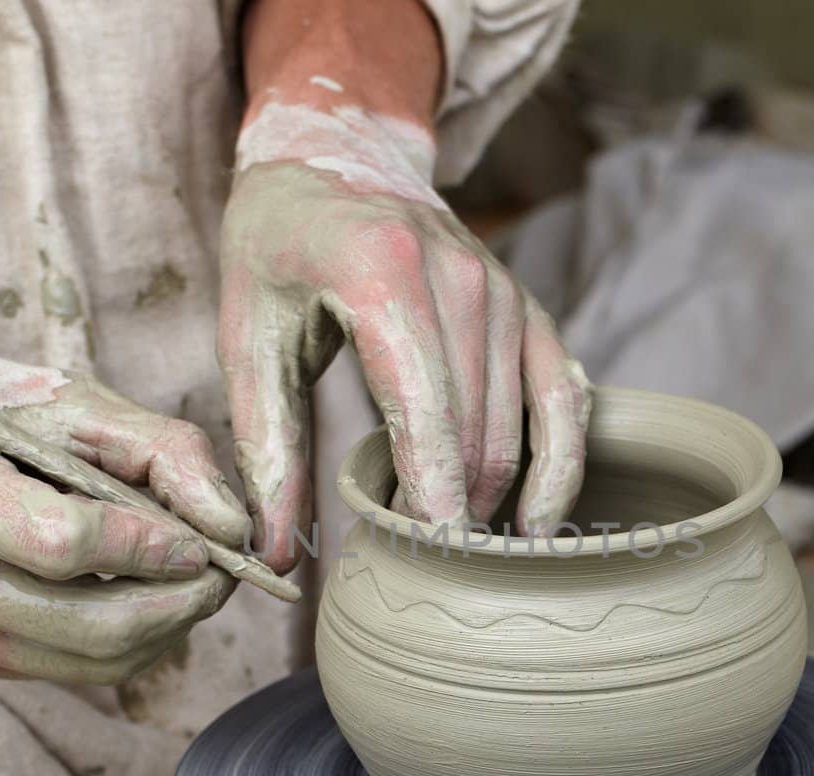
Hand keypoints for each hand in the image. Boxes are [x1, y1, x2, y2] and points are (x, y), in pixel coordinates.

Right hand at [0, 349, 249, 683]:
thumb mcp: (77, 402)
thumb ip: (164, 452)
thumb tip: (233, 528)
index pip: (62, 544)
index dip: (147, 547)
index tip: (203, 540)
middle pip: (88, 622)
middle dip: (179, 602)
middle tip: (226, 570)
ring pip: (95, 660)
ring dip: (169, 626)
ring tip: (197, 580)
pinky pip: (81, 669)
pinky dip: (136, 639)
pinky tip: (150, 593)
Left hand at [218, 102, 591, 571]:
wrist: (336, 159)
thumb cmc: (279, 249)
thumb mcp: (247, 335)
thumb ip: (264, 444)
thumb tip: (270, 549)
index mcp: (381, 271)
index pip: (426, 409)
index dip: (434, 498)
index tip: (430, 566)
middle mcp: (461, 277)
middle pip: (478, 432)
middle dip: (457, 514)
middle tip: (424, 577)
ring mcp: (506, 292)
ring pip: (523, 428)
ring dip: (497, 501)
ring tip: (462, 559)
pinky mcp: (530, 311)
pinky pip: (566, 399)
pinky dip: (559, 465)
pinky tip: (537, 521)